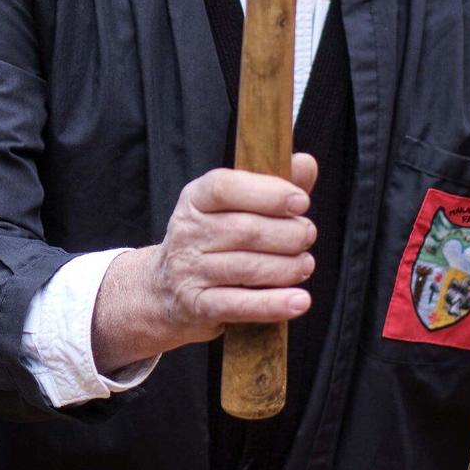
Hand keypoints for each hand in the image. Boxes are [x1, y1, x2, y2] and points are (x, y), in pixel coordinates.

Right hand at [92, 155, 319, 372]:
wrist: (162, 290)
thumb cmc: (211, 242)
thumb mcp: (233, 208)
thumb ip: (272, 188)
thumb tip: (305, 163)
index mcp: (195, 200)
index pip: (225, 188)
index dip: (267, 193)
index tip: (301, 201)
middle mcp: (186, 233)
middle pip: (244, 230)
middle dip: (288, 234)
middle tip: (307, 236)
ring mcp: (188, 271)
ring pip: (247, 268)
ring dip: (287, 268)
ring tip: (305, 265)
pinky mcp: (197, 306)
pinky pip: (240, 305)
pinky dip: (274, 304)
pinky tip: (300, 301)